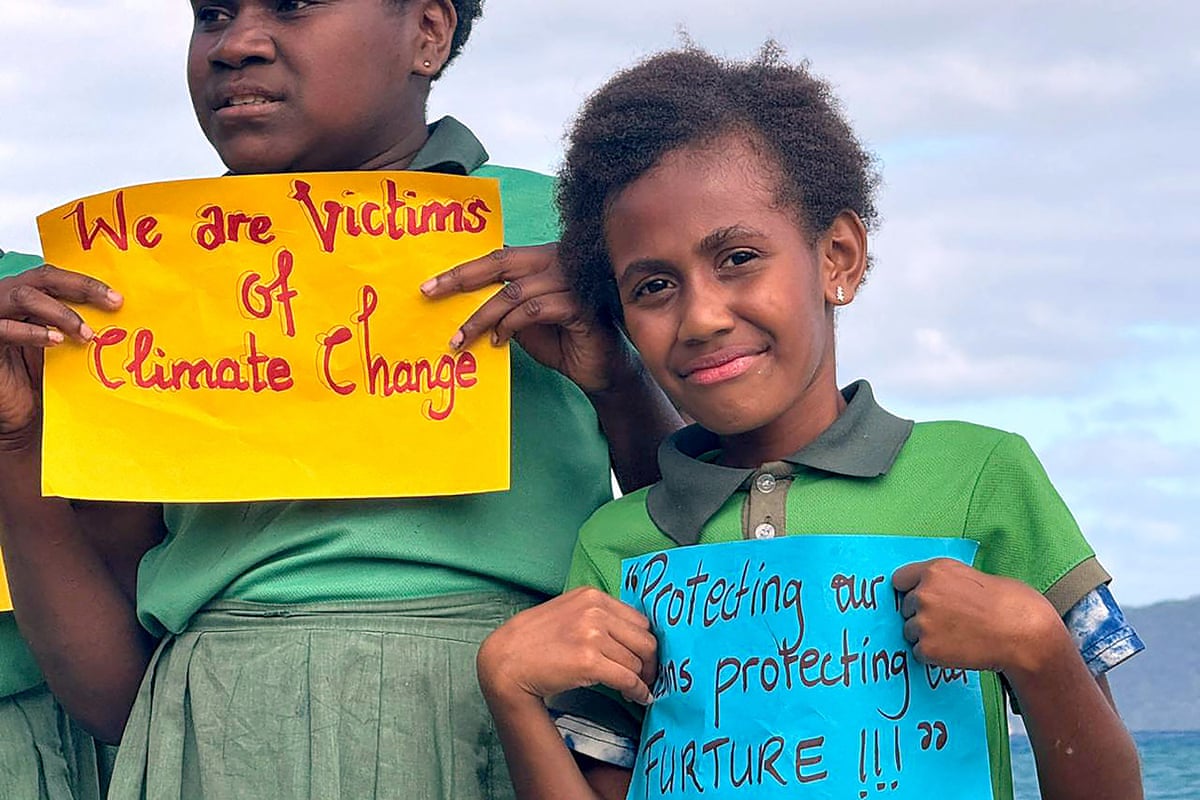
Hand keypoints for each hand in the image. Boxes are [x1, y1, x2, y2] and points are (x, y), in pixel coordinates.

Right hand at [0, 264, 122, 445]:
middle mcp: (7, 301)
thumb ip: (76, 327)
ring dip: (61, 313)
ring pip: (23, 297)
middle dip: (81, 288)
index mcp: (26, 298)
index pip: (55, 277)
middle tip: (113, 304)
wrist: (18, 412)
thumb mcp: (62, 347)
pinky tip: (56, 342)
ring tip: (86, 334)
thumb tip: (116, 315)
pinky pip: (4, 328)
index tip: (117, 298)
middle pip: (42, 278)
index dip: (86, 283)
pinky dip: (32, 332)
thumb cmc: (37, 379)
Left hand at [420, 243, 635, 392]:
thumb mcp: (522, 320)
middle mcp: (558, 262)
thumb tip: (458, 299)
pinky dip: (511, 326)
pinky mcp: (579, 306)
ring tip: (462, 339)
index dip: (463, 269)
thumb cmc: (561, 341)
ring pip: (514, 292)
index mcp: (543, 259)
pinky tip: (500, 341)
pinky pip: (534, 310)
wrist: (600, 370)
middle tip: (431, 293)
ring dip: (482, 317)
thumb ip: (501, 302)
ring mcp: (571, 282)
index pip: (498, 257)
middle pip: (502, 263)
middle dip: (461, 279)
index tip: (430, 285)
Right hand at [477, 587, 657, 706]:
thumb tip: (628, 636)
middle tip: (650, 676)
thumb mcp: (566, 612)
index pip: (638, 620)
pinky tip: (639, 697)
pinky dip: (639, 691)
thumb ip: (596, 615)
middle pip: (644, 639)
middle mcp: (595, 611)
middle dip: (651, 662)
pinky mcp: (589, 662)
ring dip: (643, 679)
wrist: (506, 660)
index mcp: (592, 596)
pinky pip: (628, 678)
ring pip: (637, 661)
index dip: (645, 642)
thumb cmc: (533, 640)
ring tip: (638, 689)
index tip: (646, 658)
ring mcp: (592, 635)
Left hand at [892, 558, 1063, 675]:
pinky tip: (957, 648)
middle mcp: (923, 593)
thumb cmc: (1008, 604)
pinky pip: (919, 652)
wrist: (1024, 635)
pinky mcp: (927, 648)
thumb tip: (924, 588)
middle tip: (953, 620)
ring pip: (911, 630)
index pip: (900, 579)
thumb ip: (943, 580)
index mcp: (935, 570)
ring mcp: (923, 622)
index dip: (912, 589)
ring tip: (959, 634)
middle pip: (907, 607)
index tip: (922, 597)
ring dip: (928, 635)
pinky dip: (934, 654)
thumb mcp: (971, 575)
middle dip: (923, 614)